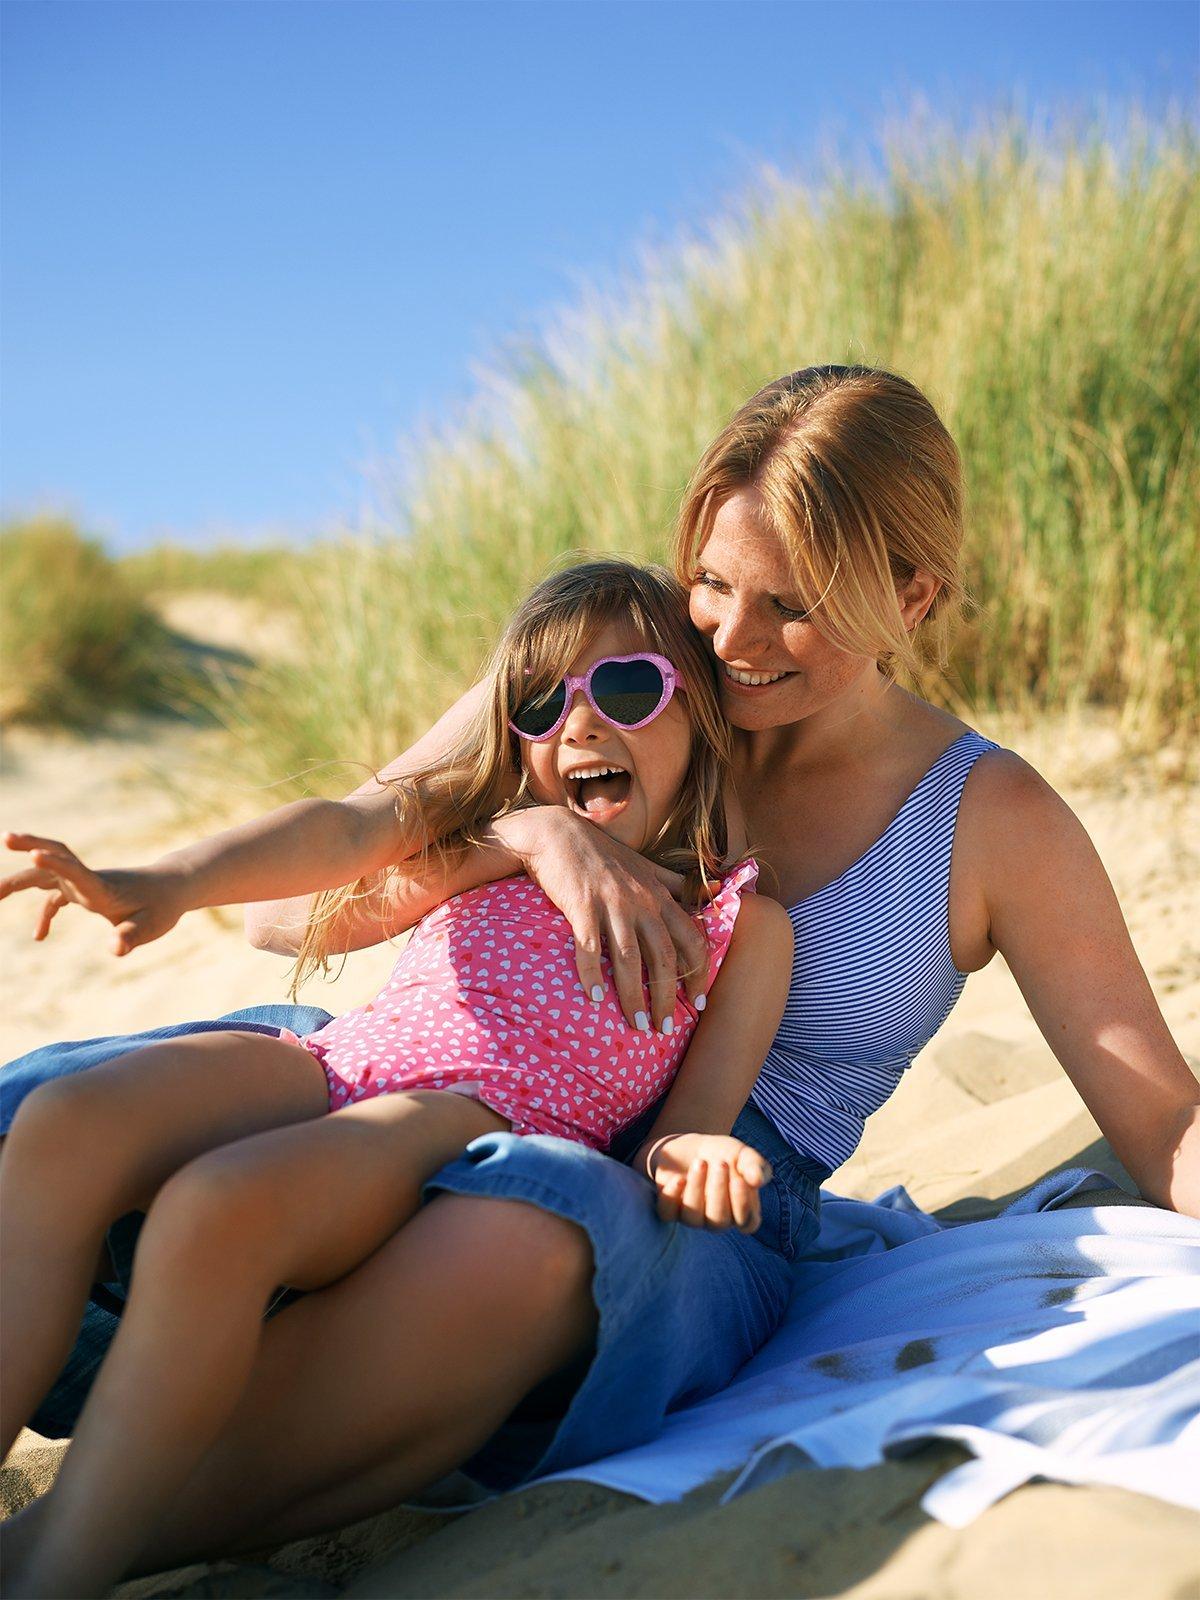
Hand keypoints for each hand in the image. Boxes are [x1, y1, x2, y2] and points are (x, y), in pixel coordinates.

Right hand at [0, 832, 189, 954]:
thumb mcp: (152, 925)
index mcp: (103, 887)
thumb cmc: (162, 906)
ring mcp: (84, 882)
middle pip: (55, 859)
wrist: (172, 888)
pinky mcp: (84, 889)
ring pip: (47, 873)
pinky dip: (44, 913)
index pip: (76, 872)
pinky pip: (55, 897)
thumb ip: (132, 936)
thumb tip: (116, 950)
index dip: (56, 864)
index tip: (35, 855)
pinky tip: (40, 937)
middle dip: (29, 848)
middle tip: (6, 838)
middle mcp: (89, 879)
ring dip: (19, 878)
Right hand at [488, 806, 709, 1030]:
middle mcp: (641, 901)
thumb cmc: (603, 854)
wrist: (558, 834)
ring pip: (630, 959)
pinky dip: (592, 975)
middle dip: (668, 997)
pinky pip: (589, 948)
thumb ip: (678, 883)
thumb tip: (716, 890)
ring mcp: (611, 904)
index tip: (698, 1002)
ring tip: (638, 1025)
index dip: (699, 973)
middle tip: (665, 1028)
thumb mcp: (646, 865)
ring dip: (635, 996)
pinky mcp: (581, 907)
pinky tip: (594, 999)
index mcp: (660, 895)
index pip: (692, 939)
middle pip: (664, 957)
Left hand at [647, 1133, 773, 1233]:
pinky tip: (679, 1178)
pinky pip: (668, 1214)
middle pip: (719, 1221)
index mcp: (741, 1212)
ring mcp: (693, 1218)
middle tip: (720, 1163)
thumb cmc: (723, 1154)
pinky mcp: (670, 1209)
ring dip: (697, 1189)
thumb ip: (755, 1165)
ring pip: (693, 1218)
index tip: (739, 1179)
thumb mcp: (742, 1154)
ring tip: (700, 1162)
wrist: (692, 1146)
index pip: (747, 1223)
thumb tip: (758, 1180)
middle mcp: (718, 1220)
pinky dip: (672, 1197)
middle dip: (719, 1191)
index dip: (743, 1206)